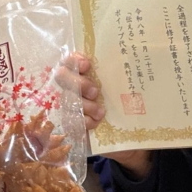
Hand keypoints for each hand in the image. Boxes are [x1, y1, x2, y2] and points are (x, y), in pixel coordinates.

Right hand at [60, 52, 152, 178]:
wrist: (125, 136)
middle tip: (95, 92)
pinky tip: (96, 122)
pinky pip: (71, 120)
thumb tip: (130, 55)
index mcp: (82, 72)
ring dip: (85, 105)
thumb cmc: (122, 105)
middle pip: (62, 76)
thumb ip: (116, 73)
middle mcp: (71, 85)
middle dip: (78, 83)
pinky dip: (85, 121)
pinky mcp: (70, 122)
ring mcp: (68, 104)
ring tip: (101, 112)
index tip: (87, 65)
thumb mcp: (121, 87)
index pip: (69, 59)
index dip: (74, 59)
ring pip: (68, 99)